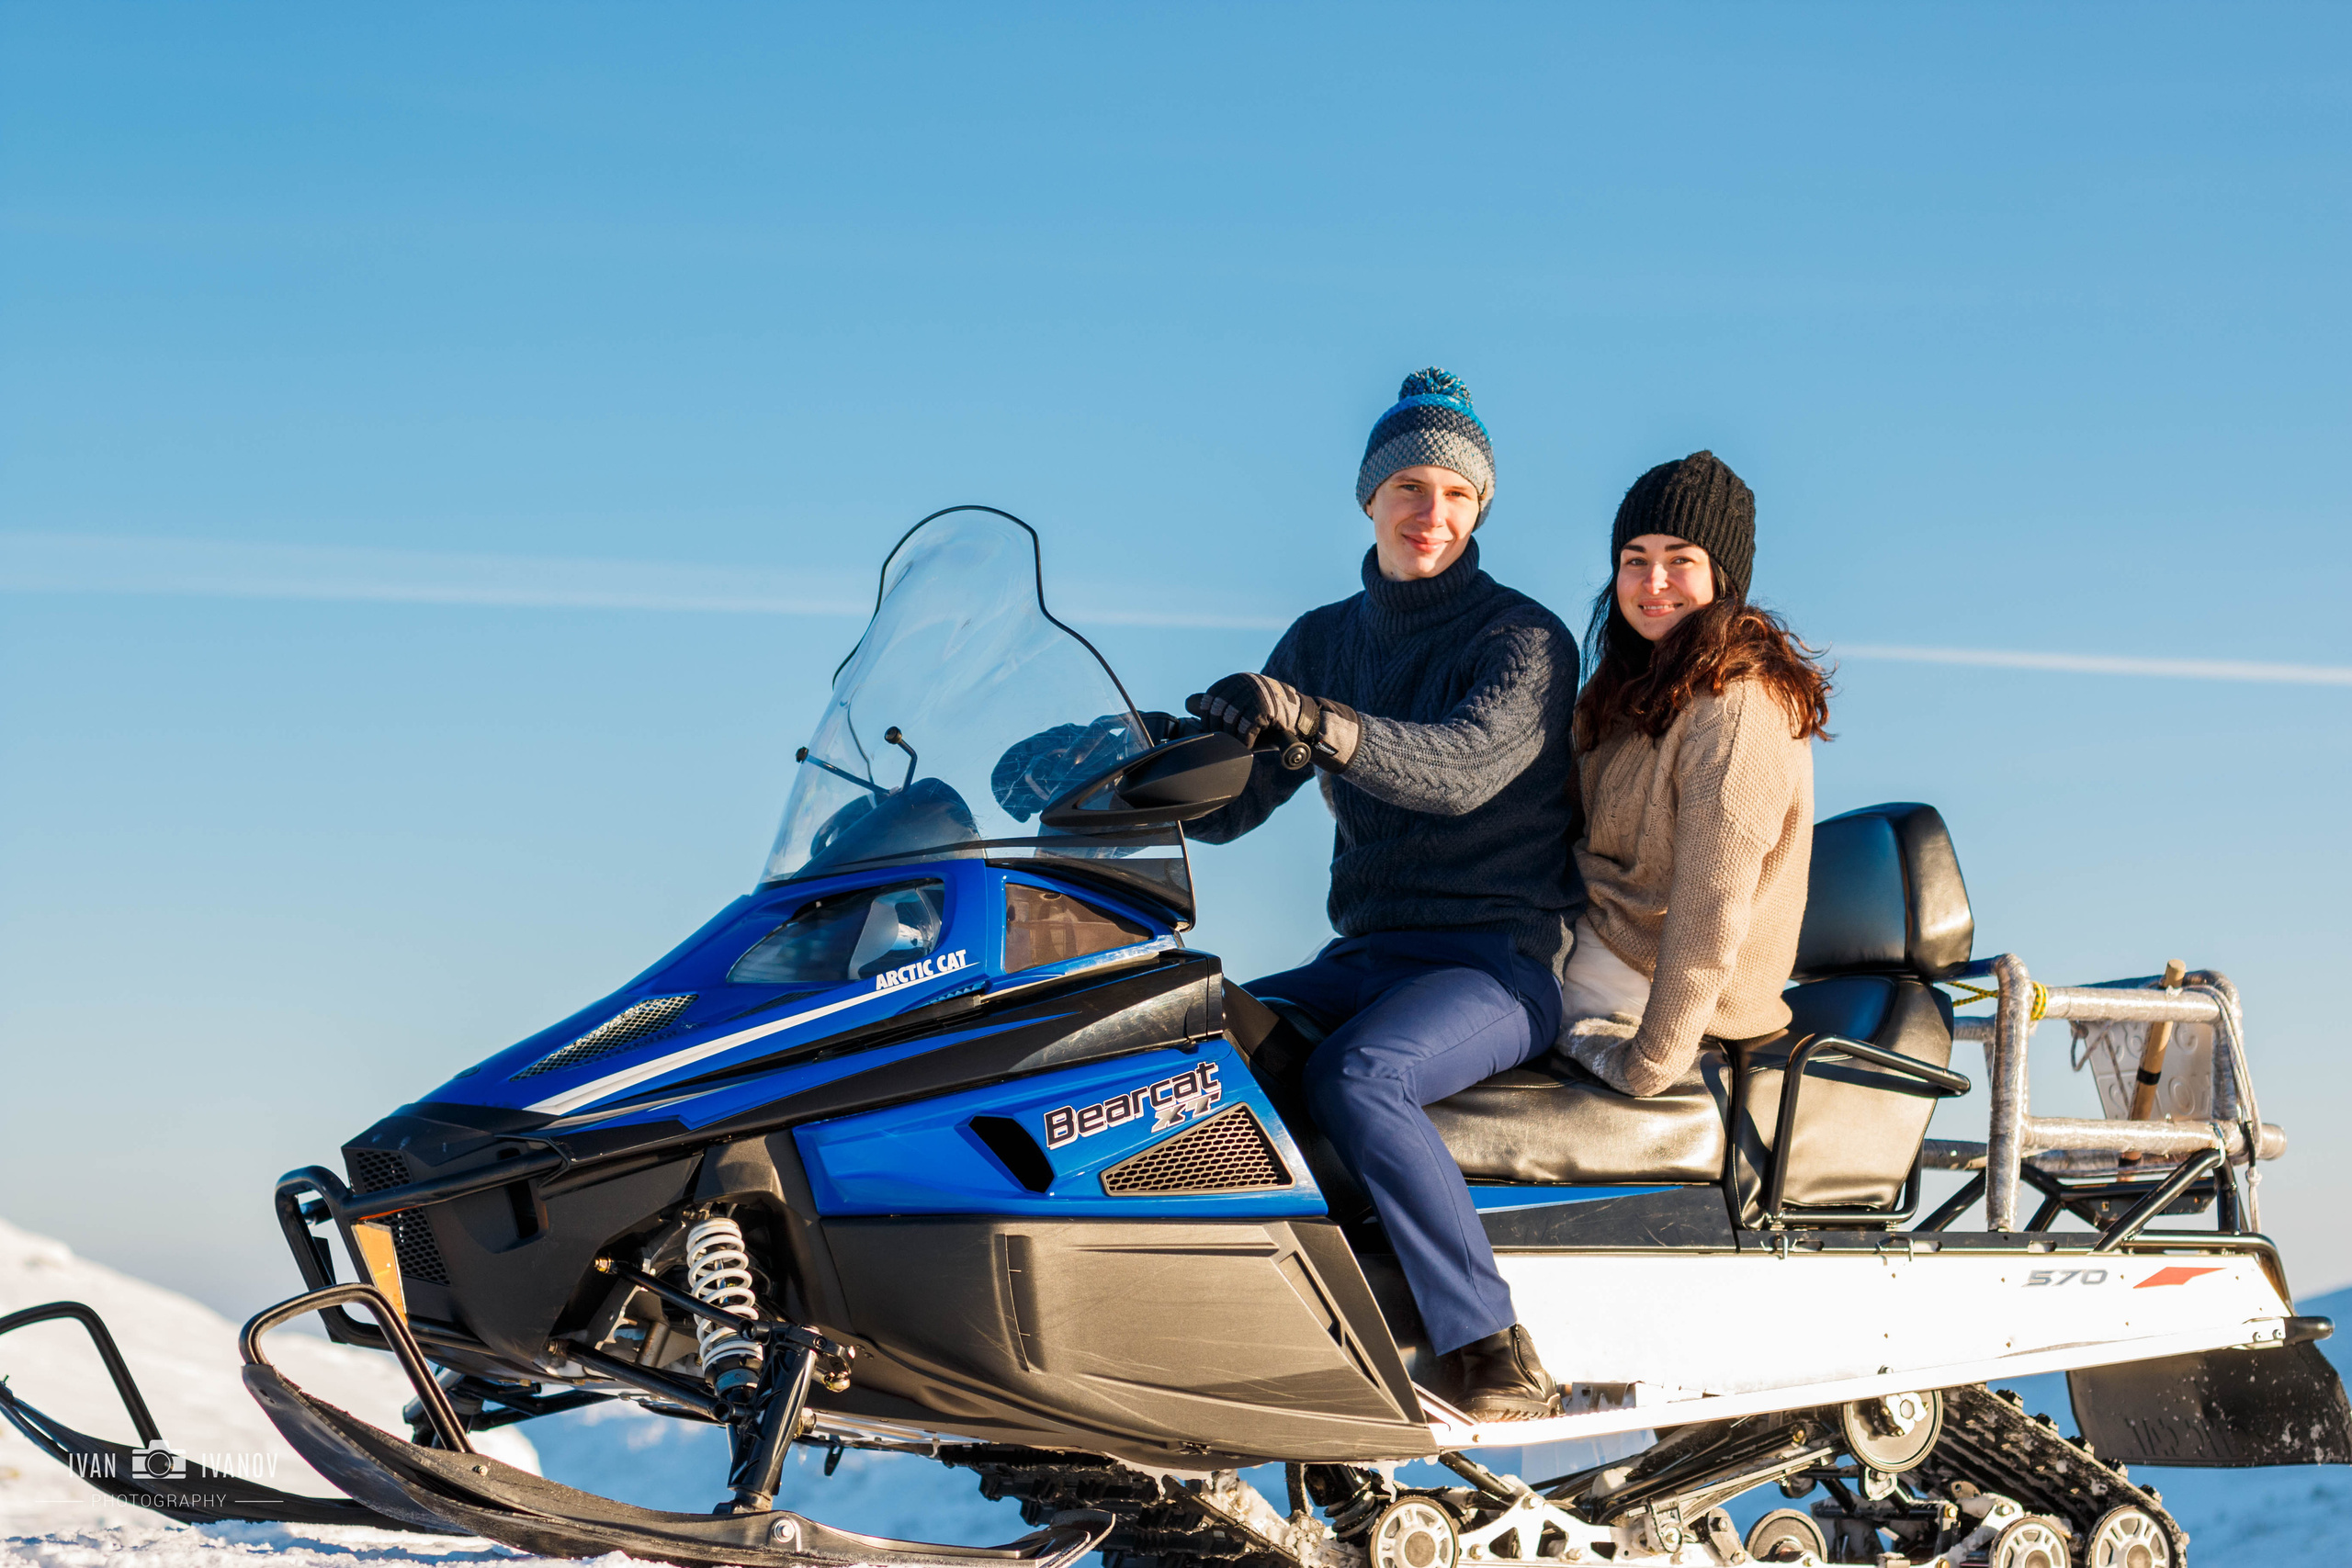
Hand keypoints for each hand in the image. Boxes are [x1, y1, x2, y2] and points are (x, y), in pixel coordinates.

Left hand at [1185, 674, 1361, 770]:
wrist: (1301, 723)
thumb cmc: (1267, 720)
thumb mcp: (1239, 712)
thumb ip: (1216, 706)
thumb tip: (1188, 702)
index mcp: (1236, 680)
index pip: (1210, 700)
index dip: (1209, 720)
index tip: (1217, 734)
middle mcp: (1245, 682)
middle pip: (1218, 712)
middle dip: (1220, 731)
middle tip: (1230, 742)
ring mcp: (1255, 693)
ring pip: (1229, 722)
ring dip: (1232, 738)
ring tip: (1240, 743)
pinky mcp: (1265, 708)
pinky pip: (1244, 729)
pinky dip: (1244, 742)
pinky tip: (1248, 745)